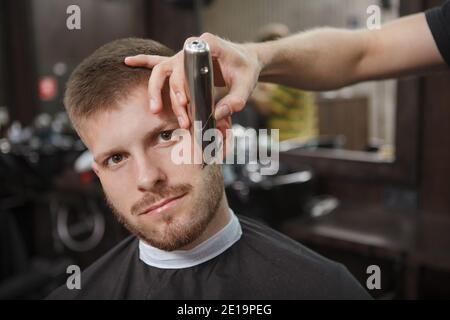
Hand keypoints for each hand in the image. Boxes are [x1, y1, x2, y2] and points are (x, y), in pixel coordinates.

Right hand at [124, 33, 261, 128]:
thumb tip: (217, 115)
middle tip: (181, 116)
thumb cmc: (246, 70)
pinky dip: (142, 61)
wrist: (245, 61)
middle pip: (172, 70)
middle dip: (173, 95)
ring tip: (155, 110)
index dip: (183, 82)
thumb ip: (236, 100)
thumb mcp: (246, 85)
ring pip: (162, 71)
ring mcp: (183, 56)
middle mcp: (191, 49)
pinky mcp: (180, 64)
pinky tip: (127, 62)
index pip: (189, 62)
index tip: (185, 102)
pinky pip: (157, 61)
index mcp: (208, 45)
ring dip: (156, 91)